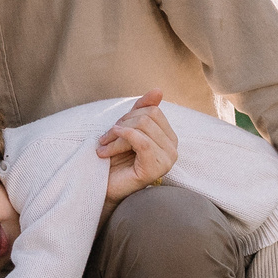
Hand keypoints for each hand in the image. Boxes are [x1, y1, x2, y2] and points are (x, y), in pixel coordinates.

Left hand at [99, 91, 177, 205]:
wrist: (105, 187)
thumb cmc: (116, 160)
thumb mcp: (128, 128)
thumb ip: (142, 109)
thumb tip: (158, 90)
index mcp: (169, 137)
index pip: (153, 110)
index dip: (129, 115)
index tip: (114, 129)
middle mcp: (173, 148)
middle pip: (147, 117)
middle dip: (121, 124)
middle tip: (106, 138)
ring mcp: (167, 160)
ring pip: (142, 128)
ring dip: (116, 135)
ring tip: (104, 147)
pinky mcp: (156, 169)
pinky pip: (142, 142)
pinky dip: (121, 139)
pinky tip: (106, 146)